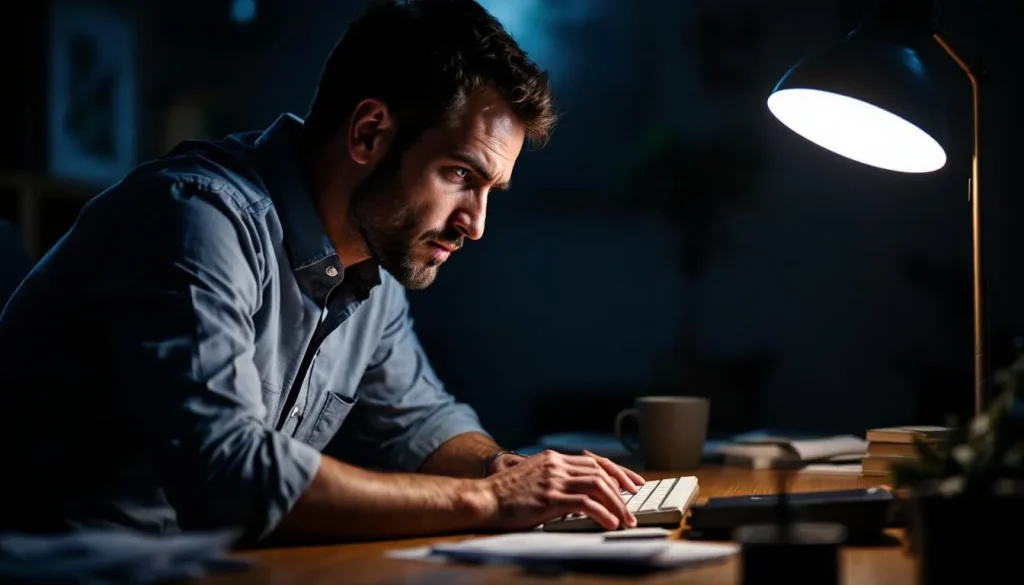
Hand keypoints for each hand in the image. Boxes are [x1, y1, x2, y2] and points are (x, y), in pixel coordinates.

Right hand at [480, 449, 644, 530]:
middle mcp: (557, 465)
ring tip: (626, 519)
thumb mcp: (534, 479)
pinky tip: (610, 523)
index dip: (618, 472)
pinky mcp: (549, 497)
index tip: (633, 484)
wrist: (483, 499)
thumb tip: (583, 498)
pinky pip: (585, 503)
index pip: (595, 461)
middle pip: (601, 471)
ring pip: (598, 485)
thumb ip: (557, 482)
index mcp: (554, 458)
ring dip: (617, 504)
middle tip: (633, 507)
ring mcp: (553, 480)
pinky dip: (602, 513)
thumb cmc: (505, 494)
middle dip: (623, 490)